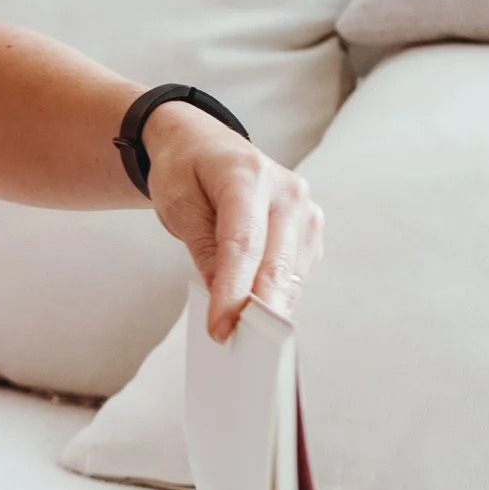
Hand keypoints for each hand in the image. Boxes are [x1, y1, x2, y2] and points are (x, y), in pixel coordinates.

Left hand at [142, 109, 322, 340]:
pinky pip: (295, 273)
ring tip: (244, 338)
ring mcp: (306, 209)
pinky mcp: (310, 230)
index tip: (220, 329)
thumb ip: (202, 246)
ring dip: (269, 308)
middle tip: (236, 345)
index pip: (243, 243)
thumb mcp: (178, 203)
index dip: (233, 291)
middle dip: (256, 310)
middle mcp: (288, 190)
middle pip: (276, 263)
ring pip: (290, 274)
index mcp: (248, 174)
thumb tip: (224, 296)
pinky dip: (276, 296)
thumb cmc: (186, 170)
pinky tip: (257, 312)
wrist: (205, 144)